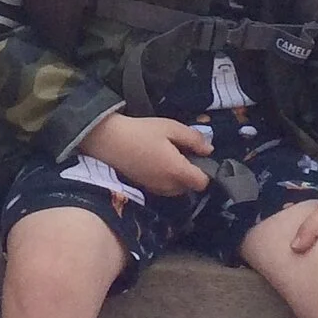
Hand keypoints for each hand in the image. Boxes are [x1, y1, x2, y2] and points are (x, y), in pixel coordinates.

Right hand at [81, 113, 212, 196]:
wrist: (108, 141)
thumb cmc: (140, 132)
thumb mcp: (170, 128)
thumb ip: (193, 139)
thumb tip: (209, 150)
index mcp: (176, 171)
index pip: (202, 182)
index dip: (205, 170)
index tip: (198, 155)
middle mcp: (168, 186)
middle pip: (190, 186)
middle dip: (190, 171)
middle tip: (180, 150)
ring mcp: (155, 189)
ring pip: (177, 188)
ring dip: (178, 176)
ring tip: (167, 154)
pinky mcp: (145, 188)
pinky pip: (164, 188)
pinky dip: (165, 178)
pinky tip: (155, 161)